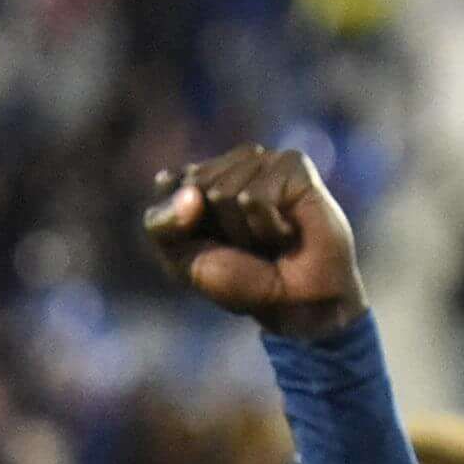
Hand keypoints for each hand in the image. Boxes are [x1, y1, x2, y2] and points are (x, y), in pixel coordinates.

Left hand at [142, 146, 364, 338]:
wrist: (300, 302)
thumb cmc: (244, 281)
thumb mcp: (183, 261)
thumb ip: (162, 224)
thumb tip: (190, 194)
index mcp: (199, 181)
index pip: (168, 187)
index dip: (179, 227)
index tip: (207, 247)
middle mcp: (231, 164)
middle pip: (193, 187)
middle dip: (214, 231)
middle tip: (246, 247)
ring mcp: (262, 161)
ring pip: (222, 192)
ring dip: (242, 233)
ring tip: (268, 241)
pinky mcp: (292, 163)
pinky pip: (254, 198)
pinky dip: (265, 228)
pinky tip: (286, 232)